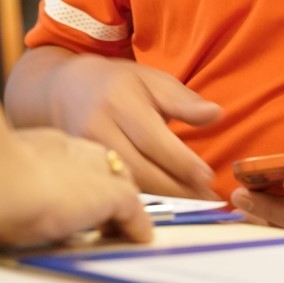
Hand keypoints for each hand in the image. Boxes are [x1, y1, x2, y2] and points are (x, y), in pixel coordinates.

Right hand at [0, 128, 152, 249]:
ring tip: (120, 233)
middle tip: (103, 219)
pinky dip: (137, 226)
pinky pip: (134, 211)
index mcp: (46, 146)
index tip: (75, 201)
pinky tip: (138, 239)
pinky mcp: (109, 193)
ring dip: (121, 211)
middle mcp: (74, 152)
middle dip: (105, 192)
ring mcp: (94, 171)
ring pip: (122, 187)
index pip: (74, 163)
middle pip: (105, 169)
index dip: (79, 183)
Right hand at [48, 55, 221, 198]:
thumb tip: (217, 114)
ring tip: (195, 202)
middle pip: (141, 169)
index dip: (182, 162)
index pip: (154, 140)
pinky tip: (168, 201)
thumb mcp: (152, 80)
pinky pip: (117, 188)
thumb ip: (183, 100)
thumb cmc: (119, 84)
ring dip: (165, 198)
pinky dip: (145, 199)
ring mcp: (86, 152)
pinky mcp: (82, 169)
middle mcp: (97, 128)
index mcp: (119, 102)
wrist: (66, 90)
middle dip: (177, 188)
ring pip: (129, 183)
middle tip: (207, 197)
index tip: (208, 176)